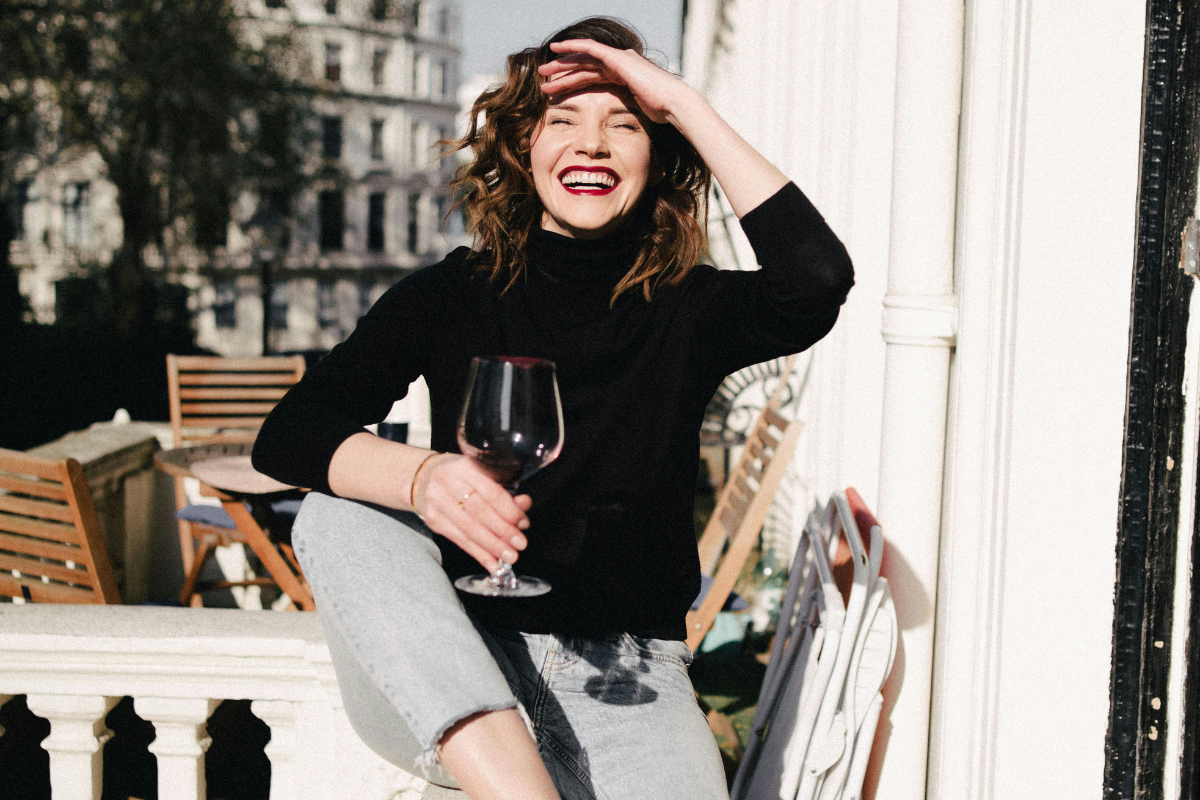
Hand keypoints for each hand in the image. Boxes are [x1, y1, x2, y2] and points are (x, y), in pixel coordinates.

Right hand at [412, 453, 531, 572]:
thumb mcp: (483, 475)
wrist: (424, 478)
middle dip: (502, 531)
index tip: (523, 523)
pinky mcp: (433, 520)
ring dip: (492, 546)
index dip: (509, 510)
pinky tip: (491, 562)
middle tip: (519, 544)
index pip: (490, 492)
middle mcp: (448, 482)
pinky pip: (459, 540)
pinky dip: (478, 553)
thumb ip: (505, 490)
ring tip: (509, 556)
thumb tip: (524, 504)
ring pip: (468, 528)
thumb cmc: (461, 476)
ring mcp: (437, 502)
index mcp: (465, 466)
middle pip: (479, 511)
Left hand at [537, 40, 698, 125]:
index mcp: (621, 77)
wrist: (672, 105)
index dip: (571, 82)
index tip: (554, 90)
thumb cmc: (660, 114)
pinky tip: (556, 49)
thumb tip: (616, 130)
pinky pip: (590, 49)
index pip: (590, 77)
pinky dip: (573, 47)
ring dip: (562, 64)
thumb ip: (624, 112)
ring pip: (583, 58)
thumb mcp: (636, 113)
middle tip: (542, 78)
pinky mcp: (618, 57)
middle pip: (583, 66)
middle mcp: (619, 64)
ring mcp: (618, 59)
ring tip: (543, 71)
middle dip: (562, 72)